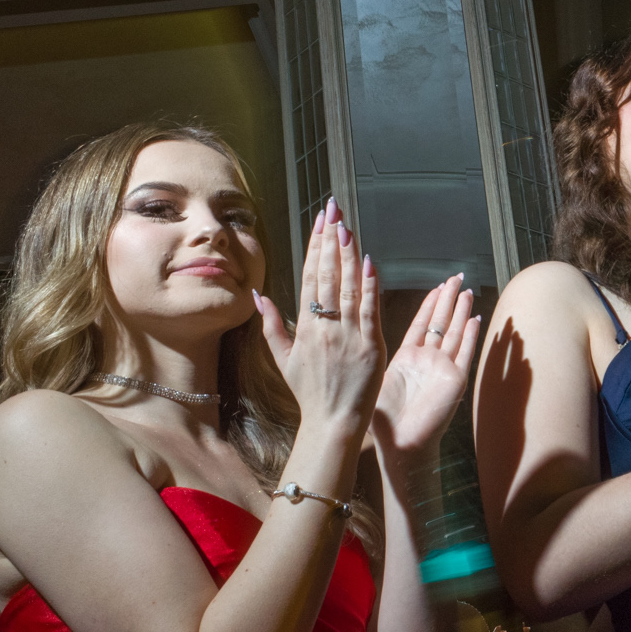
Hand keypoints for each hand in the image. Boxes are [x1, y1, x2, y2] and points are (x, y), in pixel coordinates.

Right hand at [255, 198, 383, 437]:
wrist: (333, 422)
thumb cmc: (309, 393)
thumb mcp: (282, 358)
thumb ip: (271, 325)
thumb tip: (259, 295)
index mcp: (305, 328)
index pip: (310, 277)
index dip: (314, 247)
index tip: (319, 221)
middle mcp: (325, 327)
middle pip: (327, 275)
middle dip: (330, 240)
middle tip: (334, 210)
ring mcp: (349, 336)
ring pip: (348, 288)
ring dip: (348, 255)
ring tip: (348, 226)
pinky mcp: (371, 346)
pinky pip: (370, 311)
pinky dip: (369, 287)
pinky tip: (368, 263)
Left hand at [375, 274, 481, 460]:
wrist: (401, 444)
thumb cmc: (384, 422)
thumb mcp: (372, 382)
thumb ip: (366, 359)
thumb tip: (348, 342)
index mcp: (407, 358)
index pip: (422, 323)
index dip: (430, 303)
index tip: (437, 285)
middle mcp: (428, 360)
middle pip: (441, 322)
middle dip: (448, 299)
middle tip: (456, 277)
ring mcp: (443, 369)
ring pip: (455, 333)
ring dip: (461, 312)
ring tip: (466, 291)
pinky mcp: (454, 380)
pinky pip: (465, 353)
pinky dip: (471, 336)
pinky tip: (475, 319)